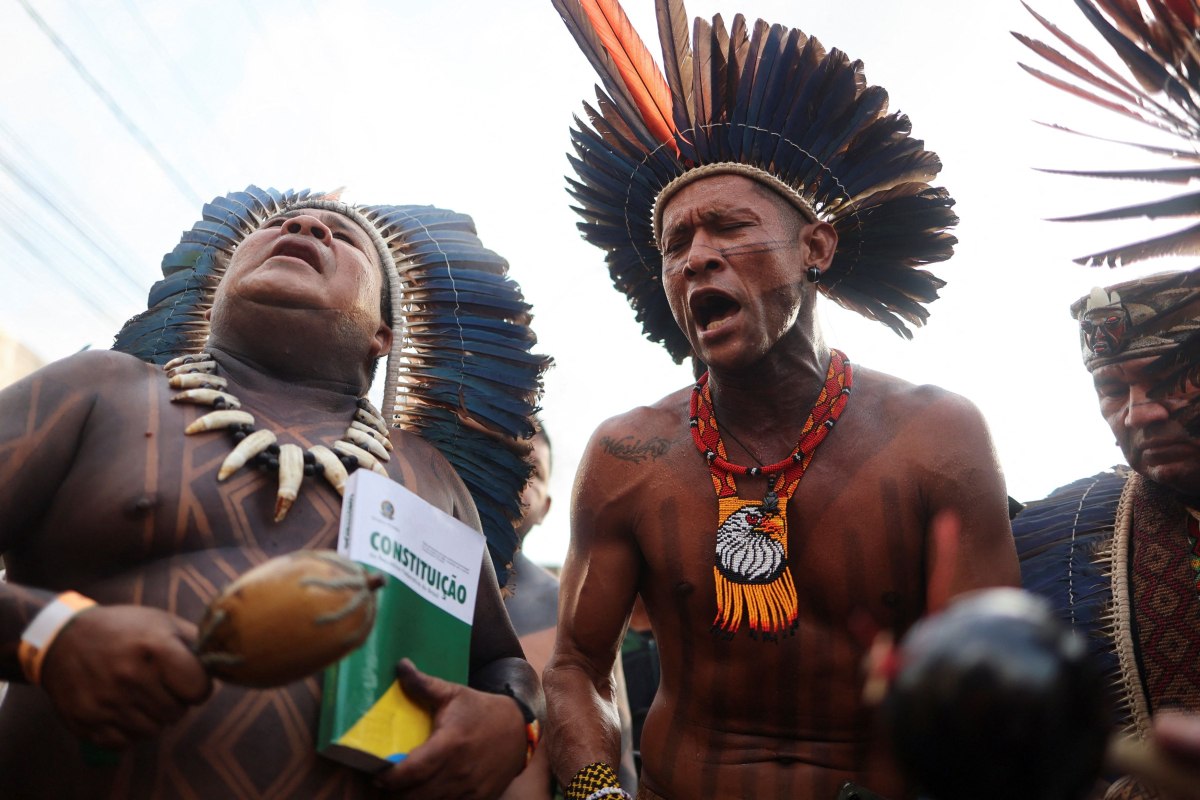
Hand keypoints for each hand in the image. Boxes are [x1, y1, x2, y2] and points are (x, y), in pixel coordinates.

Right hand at [39, 605, 211, 748]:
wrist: (63, 639)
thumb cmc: (122, 629)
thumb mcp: (160, 622)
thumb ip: (195, 641)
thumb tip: (224, 659)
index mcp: (154, 647)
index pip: (199, 689)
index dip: (199, 687)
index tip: (190, 681)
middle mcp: (130, 676)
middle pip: (177, 713)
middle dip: (176, 702)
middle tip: (162, 687)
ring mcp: (107, 701)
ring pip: (153, 731)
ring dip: (153, 718)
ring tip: (141, 696)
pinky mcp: (87, 721)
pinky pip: (126, 743)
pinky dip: (129, 731)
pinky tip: (123, 709)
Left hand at [376, 658, 525, 798]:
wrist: (519, 730)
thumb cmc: (481, 710)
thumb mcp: (454, 694)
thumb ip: (424, 684)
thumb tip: (400, 665)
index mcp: (450, 744)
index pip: (411, 771)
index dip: (388, 777)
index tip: (376, 773)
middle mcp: (459, 771)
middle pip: (414, 796)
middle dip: (393, 793)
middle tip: (384, 782)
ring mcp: (469, 790)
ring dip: (411, 799)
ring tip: (402, 788)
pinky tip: (426, 792)